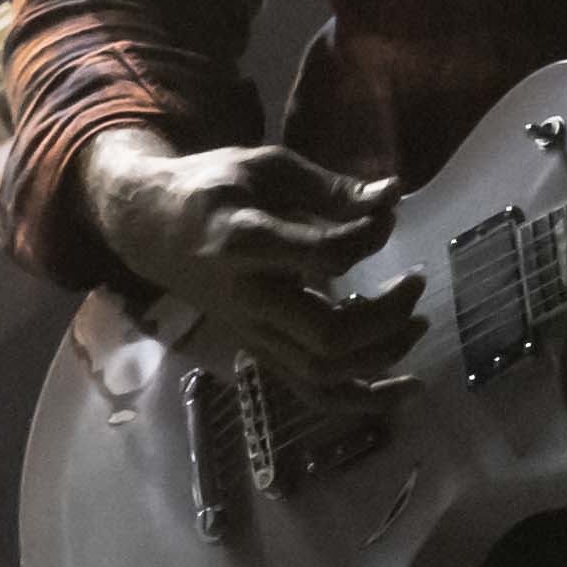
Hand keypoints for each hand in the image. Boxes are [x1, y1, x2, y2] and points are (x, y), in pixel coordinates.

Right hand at [80, 129, 409, 392]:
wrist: (150, 227)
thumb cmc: (210, 188)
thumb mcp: (266, 167)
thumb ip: (329, 188)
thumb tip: (392, 195)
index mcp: (244, 244)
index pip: (325, 254)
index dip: (370, 235)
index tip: (385, 214)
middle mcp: (248, 300)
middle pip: (327, 335)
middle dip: (387, 314)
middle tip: (412, 279)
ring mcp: (252, 332)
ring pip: (324, 372)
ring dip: (382, 355)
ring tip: (416, 321)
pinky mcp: (260, 348)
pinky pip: (313, 391)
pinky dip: (363, 399)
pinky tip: (406, 388)